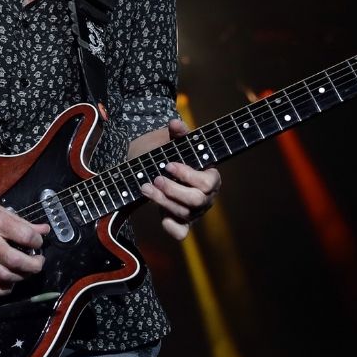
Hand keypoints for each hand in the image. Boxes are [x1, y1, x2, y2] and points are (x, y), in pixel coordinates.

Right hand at [0, 187, 48, 296]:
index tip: (37, 240)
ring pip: (6, 276)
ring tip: (25, 270)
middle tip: (38, 260)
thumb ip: (17, 220)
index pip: (26, 236)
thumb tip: (42, 229)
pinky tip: (8, 282)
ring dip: (22, 276)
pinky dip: (2, 290)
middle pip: (19, 261)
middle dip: (36, 264)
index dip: (38, 240)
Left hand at [142, 118, 221, 240]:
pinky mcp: (182, 223)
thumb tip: (175, 123)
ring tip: (145, 187)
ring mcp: (195, 212)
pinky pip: (180, 233)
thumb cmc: (174, 156)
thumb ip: (178, 133)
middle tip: (155, 179)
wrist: (161, 171)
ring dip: (162, 201)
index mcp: (210, 177)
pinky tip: (160, 213)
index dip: (187, 175)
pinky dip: (170, 226)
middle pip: (196, 201)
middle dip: (173, 190)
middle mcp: (206, 197)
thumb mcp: (176, 143)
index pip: (207, 183)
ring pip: (184, 214)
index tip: (168, 165)